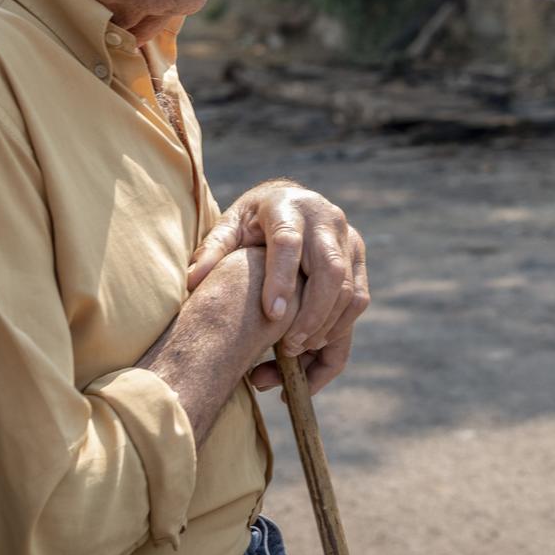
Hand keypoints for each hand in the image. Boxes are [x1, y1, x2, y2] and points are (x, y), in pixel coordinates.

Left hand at [187, 179, 368, 393]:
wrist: (289, 202)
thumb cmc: (252, 221)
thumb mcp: (228, 227)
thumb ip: (212, 250)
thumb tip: (194, 281)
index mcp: (288, 207)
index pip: (289, 243)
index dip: (281, 280)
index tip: (271, 316)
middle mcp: (326, 219)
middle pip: (330, 271)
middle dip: (312, 315)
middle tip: (288, 348)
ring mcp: (348, 237)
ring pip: (350, 290)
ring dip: (326, 327)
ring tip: (296, 352)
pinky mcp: (359, 256)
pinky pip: (359, 299)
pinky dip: (340, 327)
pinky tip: (314, 345)